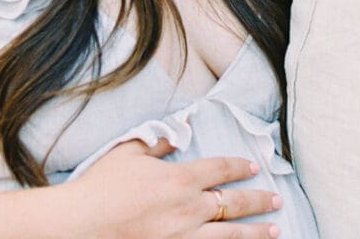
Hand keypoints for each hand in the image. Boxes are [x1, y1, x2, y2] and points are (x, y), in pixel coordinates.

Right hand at [71, 138, 281, 237]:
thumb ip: (158, 141)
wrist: (82, 225)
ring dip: (256, 233)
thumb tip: (180, 130)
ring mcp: (184, 238)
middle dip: (259, 201)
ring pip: (231, 237)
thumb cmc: (103, 187)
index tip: (253, 166)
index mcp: (179, 179)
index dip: (238, 166)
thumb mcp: (129, 153)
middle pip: (233, 205)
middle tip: (277, 200)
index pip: (219, 169)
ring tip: (276, 231)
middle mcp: (188, 209)